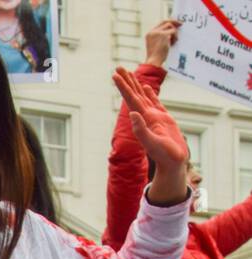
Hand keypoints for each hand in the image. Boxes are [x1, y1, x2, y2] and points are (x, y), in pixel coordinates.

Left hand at [113, 67, 188, 203]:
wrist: (173, 162)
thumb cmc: (165, 155)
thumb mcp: (152, 142)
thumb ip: (141, 129)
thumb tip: (132, 113)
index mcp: (142, 119)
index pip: (131, 99)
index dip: (123, 86)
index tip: (115, 75)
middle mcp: (145, 116)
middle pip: (134, 94)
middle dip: (127, 80)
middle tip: (118, 67)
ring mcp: (154, 117)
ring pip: (143, 96)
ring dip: (136, 84)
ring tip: (129, 72)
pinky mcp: (163, 119)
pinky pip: (154, 102)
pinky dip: (149, 94)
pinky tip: (145, 87)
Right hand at [144, 19, 179, 66]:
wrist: (153, 62)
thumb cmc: (156, 57)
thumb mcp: (156, 45)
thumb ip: (161, 37)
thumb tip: (172, 31)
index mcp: (149, 34)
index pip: (160, 24)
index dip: (168, 23)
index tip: (175, 24)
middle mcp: (152, 32)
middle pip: (165, 21)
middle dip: (174, 21)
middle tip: (181, 24)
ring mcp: (157, 32)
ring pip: (170, 26)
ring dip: (174, 34)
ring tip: (173, 43)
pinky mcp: (163, 34)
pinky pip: (173, 31)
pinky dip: (175, 37)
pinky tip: (172, 44)